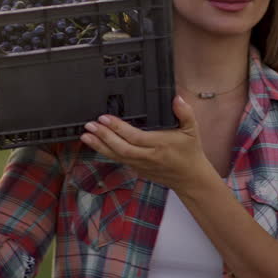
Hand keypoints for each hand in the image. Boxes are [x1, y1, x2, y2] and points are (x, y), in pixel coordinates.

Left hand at [80, 96, 211, 189]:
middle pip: (121, 148)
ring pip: (117, 156)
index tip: (104, 118)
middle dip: (103, 137)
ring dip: (99, 146)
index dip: (118, 128)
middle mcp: (148, 157)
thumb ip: (185, 113)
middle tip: (89, 125)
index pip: (135, 137)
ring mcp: (141, 165)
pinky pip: (119, 160)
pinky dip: (106, 152)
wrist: (189, 179)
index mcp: (160, 145)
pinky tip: (96, 144)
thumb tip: (177, 98)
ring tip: (85, 136)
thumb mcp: (192, 130)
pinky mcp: (137, 170)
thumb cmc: (190, 152)